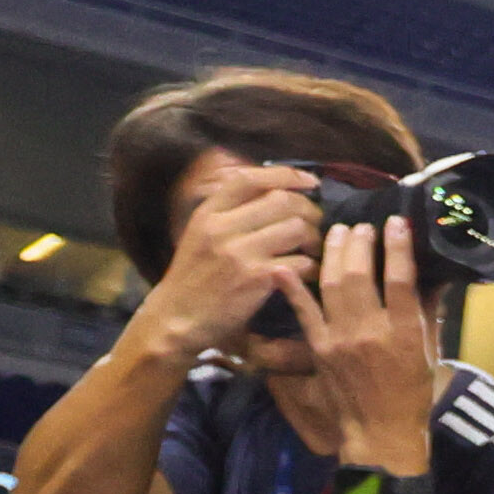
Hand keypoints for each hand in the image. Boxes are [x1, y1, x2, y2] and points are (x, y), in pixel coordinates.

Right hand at [139, 159, 326, 367]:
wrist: (176, 318)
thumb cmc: (194, 278)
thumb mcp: (200, 235)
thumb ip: (229, 213)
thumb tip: (271, 190)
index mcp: (208, 213)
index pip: (250, 179)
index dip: (287, 175)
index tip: (311, 182)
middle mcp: (222, 227)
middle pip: (282, 201)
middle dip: (310, 210)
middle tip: (318, 223)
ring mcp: (238, 252)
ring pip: (296, 228)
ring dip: (314, 238)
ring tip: (315, 249)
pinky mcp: (255, 278)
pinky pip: (300, 262)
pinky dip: (313, 266)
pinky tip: (311, 272)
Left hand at [268, 214, 439, 468]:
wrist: (381, 431)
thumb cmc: (412, 393)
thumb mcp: (429, 352)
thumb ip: (428, 312)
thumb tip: (436, 276)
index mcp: (404, 332)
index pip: (400, 279)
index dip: (397, 246)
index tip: (396, 222)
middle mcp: (370, 331)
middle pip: (359, 274)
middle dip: (359, 242)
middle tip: (361, 225)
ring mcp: (340, 338)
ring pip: (331, 284)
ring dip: (332, 253)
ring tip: (336, 232)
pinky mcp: (318, 347)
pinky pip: (303, 311)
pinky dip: (293, 287)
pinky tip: (285, 265)